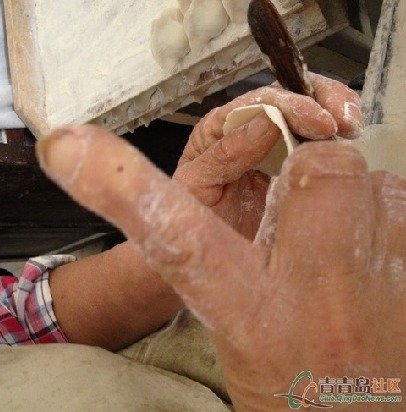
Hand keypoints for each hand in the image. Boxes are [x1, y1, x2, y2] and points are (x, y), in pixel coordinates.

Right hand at [36, 132, 404, 409]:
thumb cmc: (292, 383)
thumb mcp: (230, 326)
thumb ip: (212, 252)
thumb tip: (225, 182)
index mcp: (241, 306)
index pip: (175, 232)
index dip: (124, 187)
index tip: (70, 150)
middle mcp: (310, 289)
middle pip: (317, 167)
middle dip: (308, 172)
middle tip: (297, 222)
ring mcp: (379, 281)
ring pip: (371, 178)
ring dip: (350, 200)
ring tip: (336, 259)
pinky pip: (401, 203)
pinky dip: (384, 220)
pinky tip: (374, 269)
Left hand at [173, 73, 362, 238]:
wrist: (201, 258)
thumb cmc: (191, 220)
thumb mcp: (197, 186)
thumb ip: (224, 154)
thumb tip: (264, 122)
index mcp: (219, 131)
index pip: (257, 103)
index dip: (291, 105)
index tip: (318, 121)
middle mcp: (246, 134)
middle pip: (286, 99)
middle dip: (320, 100)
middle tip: (343, 120)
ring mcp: (271, 150)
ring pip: (305, 117)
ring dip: (333, 114)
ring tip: (351, 128)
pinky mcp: (291, 169)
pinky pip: (315, 147)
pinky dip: (335, 141)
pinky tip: (349, 144)